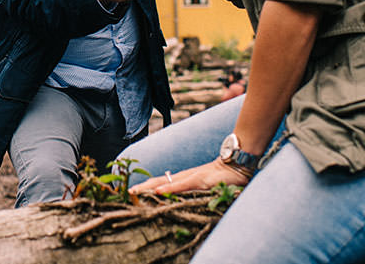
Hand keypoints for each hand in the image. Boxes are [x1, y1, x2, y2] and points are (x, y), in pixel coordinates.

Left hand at [130, 158, 248, 194]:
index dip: (146, 188)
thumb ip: (196, 192)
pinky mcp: (201, 179)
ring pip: (166, 183)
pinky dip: (171, 189)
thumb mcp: (207, 188)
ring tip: (135, 192)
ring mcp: (192, 177)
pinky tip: (159, 193)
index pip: (161, 183)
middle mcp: (185, 177)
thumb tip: (184, 199)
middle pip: (158, 182)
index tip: (131, 192)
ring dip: (149, 188)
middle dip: (142, 187)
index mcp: (184, 179)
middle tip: (126, 193)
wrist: (238, 165)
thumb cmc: (223, 178)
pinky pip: (183, 185)